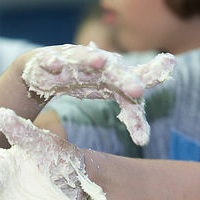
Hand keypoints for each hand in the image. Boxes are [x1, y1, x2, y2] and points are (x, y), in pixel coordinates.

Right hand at [21, 44, 173, 144]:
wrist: (47, 66)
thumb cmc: (84, 81)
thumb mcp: (111, 94)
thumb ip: (132, 112)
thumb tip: (146, 141)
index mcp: (114, 74)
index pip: (133, 82)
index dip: (144, 86)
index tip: (152, 91)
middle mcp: (97, 63)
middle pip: (114, 71)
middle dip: (125, 80)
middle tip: (138, 91)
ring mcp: (72, 60)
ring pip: (83, 58)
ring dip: (91, 59)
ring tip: (100, 61)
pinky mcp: (50, 59)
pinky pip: (51, 60)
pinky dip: (53, 61)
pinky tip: (56, 65)